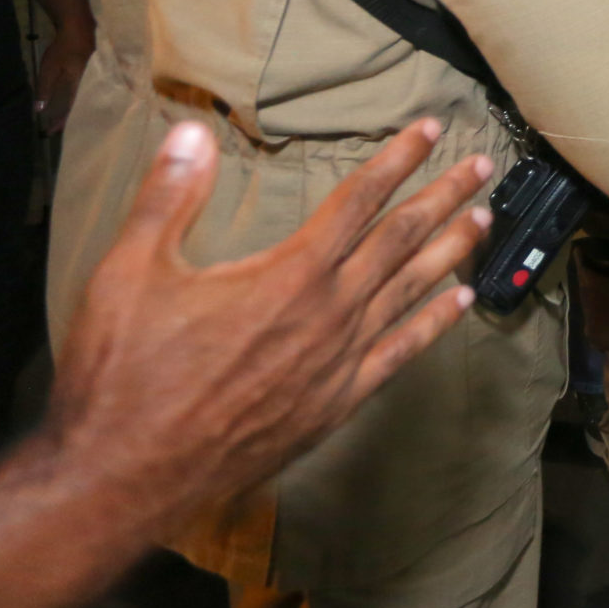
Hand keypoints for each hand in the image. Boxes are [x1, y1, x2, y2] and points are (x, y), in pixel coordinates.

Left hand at [35, 23, 93, 134]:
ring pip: (86, 100)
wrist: (79, 27)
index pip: (69, 109)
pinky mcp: (96, 73)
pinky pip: (90, 92)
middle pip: (80, 108)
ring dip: (76, 110)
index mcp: (78, 86)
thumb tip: (39, 109)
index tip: (51, 132)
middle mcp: (89, 86)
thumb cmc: (63, 48)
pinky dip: (82, 100)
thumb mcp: (49, 68)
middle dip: (70, 119)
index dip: (60, 121)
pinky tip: (80, 102)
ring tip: (68, 119)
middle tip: (58, 128)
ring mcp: (94, 78)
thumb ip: (45, 88)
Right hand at [45, 118, 494, 535]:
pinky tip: (459, 304)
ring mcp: (338, 364)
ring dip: (450, 252)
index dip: (397, 160)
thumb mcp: (129, 273)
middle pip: (400, 240)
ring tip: (484, 220)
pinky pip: (399, 354)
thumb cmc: (124, 376)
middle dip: (444, 197)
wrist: (124, 477)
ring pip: (410, 293)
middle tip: (483, 167)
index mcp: (288, 275)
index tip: (431, 129)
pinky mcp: (335, 406)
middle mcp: (328, 315)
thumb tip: (192, 133)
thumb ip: (168, 197)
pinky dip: (433, 324)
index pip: (358, 201)